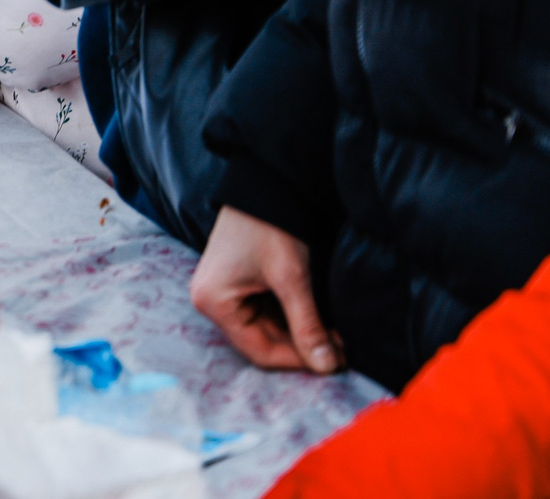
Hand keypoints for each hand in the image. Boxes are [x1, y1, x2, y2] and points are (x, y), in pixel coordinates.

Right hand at [190, 205, 341, 372]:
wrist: (264, 182)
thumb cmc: (270, 225)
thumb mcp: (291, 278)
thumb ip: (307, 325)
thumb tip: (327, 367)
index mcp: (214, 302)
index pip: (259, 351)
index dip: (298, 360)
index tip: (333, 361)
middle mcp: (210, 301)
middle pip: (261, 341)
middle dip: (301, 345)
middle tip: (339, 347)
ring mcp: (221, 292)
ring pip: (266, 329)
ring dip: (298, 333)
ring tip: (332, 333)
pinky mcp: (235, 283)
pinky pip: (264, 312)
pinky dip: (290, 317)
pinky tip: (315, 317)